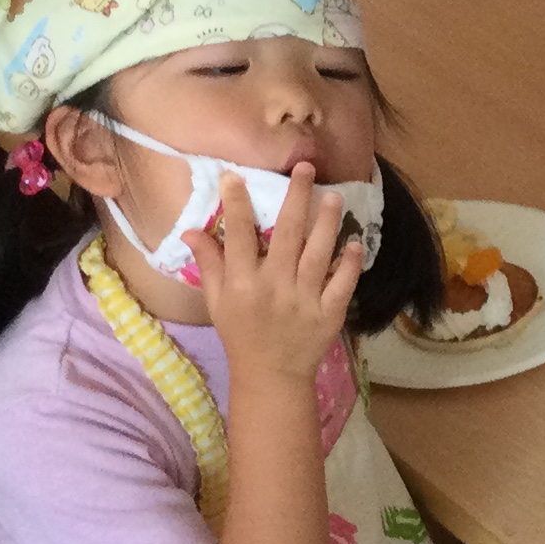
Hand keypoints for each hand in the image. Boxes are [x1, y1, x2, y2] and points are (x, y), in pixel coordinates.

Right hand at [192, 161, 362, 385]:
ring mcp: (304, 300)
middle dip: (296, 197)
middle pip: (286, 234)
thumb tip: (190, 229)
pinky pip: (343, 283)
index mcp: (242, 283)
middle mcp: (274, 287)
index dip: (236, 203)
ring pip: (318, 252)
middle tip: (305, 167)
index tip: (236, 176)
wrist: (271, 376)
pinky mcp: (329, 313)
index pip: (238, 235)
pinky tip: (354, 242)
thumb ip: (209, 264)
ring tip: (333, 196)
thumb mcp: (217, 301)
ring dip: (327, 222)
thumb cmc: (241, 333)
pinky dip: (350, 262)